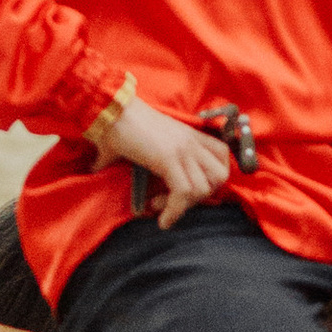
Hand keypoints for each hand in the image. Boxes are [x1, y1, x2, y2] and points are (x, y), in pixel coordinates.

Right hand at [92, 92, 235, 227]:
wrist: (110, 112)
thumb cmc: (120, 126)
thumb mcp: (147, 141)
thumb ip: (147, 157)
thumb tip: (112, 173)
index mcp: (190, 135)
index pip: (222, 157)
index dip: (212, 179)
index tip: (189, 191)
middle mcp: (191, 141)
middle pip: (220, 176)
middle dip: (201, 197)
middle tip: (176, 201)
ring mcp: (183, 149)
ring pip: (203, 189)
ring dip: (183, 206)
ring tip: (160, 205)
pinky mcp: (169, 158)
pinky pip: (183, 193)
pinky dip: (174, 212)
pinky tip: (162, 220)